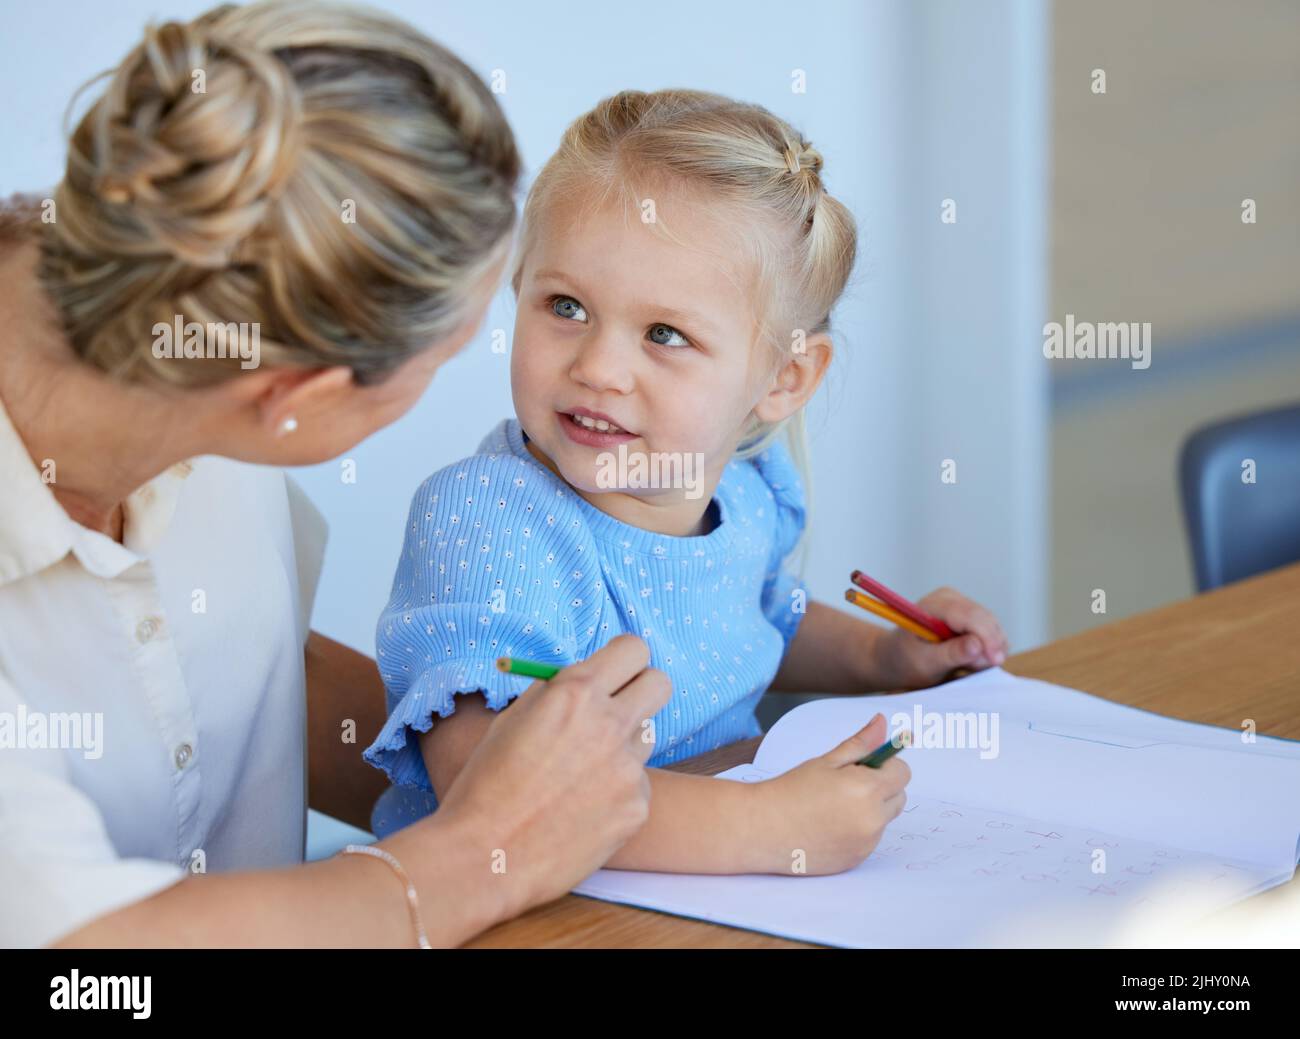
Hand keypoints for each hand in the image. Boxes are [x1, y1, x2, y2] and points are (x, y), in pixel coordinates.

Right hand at [433, 635, 669, 919]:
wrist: (484, 856)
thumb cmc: (487, 784)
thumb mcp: (512, 719)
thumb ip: (554, 692)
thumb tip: (584, 676)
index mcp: (575, 693)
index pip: (633, 649)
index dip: (623, 660)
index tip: (615, 673)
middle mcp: (609, 723)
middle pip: (659, 683)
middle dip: (641, 690)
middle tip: (617, 709)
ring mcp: (628, 767)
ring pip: (646, 738)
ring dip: (622, 746)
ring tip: (580, 774)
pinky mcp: (638, 807)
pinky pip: (638, 785)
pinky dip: (617, 792)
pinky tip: (582, 810)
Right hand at [750, 713, 908, 875]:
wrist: (762, 828)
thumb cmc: (791, 790)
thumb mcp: (826, 761)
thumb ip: (860, 744)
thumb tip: (881, 723)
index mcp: (868, 789)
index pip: (902, 773)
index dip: (884, 766)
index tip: (862, 766)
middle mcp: (873, 820)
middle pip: (898, 797)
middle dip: (880, 788)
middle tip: (845, 785)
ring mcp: (866, 844)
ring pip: (883, 819)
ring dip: (869, 811)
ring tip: (831, 807)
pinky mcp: (856, 860)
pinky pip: (869, 840)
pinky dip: (856, 832)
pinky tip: (827, 827)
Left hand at [877, 586, 1008, 688]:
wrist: (896, 658)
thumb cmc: (905, 660)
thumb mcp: (924, 663)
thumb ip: (951, 654)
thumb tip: (977, 645)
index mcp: (933, 605)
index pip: (969, 615)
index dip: (986, 636)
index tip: (995, 660)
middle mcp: (951, 599)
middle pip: (986, 620)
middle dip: (989, 647)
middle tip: (976, 670)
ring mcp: (963, 606)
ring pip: (993, 627)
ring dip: (989, 651)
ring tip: (966, 667)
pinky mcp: (973, 617)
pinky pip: (993, 633)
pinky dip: (989, 650)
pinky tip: (971, 661)